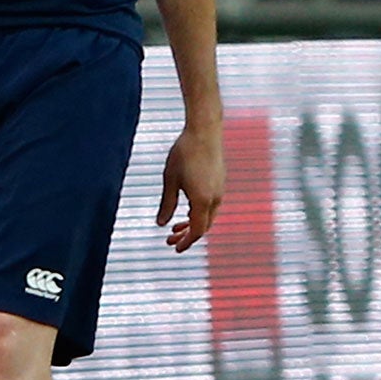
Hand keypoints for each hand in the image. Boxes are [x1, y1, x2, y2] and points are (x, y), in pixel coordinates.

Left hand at [158, 122, 224, 251]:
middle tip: (170, 239)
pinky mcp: (220, 182)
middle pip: (203, 226)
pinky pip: (212, 205)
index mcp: (202, 201)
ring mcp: (220, 190)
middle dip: (187, 235)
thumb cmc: (184, 153)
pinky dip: (199, 213)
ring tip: (176, 225)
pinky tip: (187, 209)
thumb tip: (160, 224)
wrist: (204, 131)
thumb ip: (167, 204)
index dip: (186, 242)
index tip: (175, 248)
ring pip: (208, 216)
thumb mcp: (170, 180)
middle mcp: (215, 198)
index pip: (196, 231)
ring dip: (193, 223)